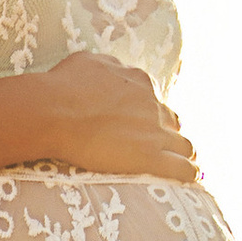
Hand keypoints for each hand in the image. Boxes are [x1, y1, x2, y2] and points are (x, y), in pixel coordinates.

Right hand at [28, 53, 200, 182]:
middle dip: (166, 133)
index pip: (154, 100)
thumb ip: (107, 66)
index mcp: (139, 81)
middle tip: (155, 146)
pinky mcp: (151, 157)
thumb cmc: (62, 85)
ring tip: (177, 165)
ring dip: (180, 153)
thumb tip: (110, 70)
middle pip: (172, 121)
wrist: (53, 111)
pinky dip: (187, 173)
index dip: (149, 114)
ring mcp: (154, 131)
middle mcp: (152, 104)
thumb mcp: (88, 61)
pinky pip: (183, 168)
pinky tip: (188, 179)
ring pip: (184, 145)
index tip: (140, 125)